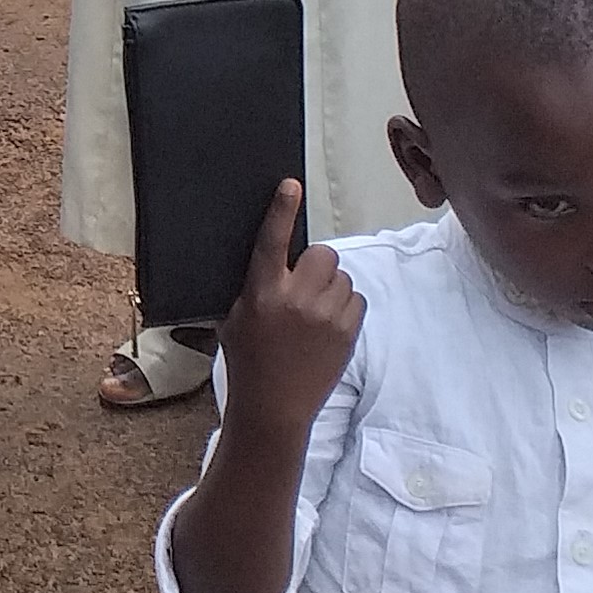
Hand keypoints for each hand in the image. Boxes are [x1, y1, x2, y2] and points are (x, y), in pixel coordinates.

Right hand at [219, 181, 362, 436]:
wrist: (274, 406)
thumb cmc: (249, 361)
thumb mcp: (236, 317)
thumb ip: (255, 286)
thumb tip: (276, 259)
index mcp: (261, 293)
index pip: (272, 241)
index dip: (281, 210)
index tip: (290, 185)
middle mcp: (296, 300)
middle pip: (322, 253)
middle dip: (315, 263)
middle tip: (302, 285)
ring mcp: (326, 317)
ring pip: (343, 276)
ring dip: (331, 286)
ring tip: (314, 312)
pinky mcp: (348, 332)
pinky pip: (357, 299)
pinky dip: (345, 306)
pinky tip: (328, 325)